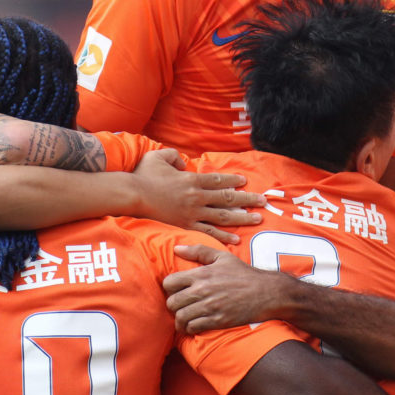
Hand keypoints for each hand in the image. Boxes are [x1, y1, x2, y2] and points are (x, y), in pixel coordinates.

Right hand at [132, 149, 261, 243]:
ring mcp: (192, 213)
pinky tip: (236, 239)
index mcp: (191, 179)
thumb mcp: (158, 156)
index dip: (233, 180)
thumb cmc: (143, 175)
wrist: (132, 195)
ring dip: (242, 217)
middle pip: (227, 198)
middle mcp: (196, 196)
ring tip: (257, 218)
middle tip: (263, 201)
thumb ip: (173, 155)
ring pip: (223, 216)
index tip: (245, 181)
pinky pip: (208, 232)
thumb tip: (183, 162)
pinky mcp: (185, 226)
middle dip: (247, 199)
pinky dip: (223, 236)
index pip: (218, 180)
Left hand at [163, 243, 285, 333]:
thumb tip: (176, 248)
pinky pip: (193, 328)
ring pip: (181, 317)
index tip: (176, 290)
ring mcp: (210, 307)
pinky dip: (190, 328)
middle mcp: (203, 291)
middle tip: (180, 305)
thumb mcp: (222, 257)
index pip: (169, 283)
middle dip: (173, 305)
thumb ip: (198, 251)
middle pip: (172, 302)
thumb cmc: (243, 273)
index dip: (169, 287)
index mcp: (201, 274)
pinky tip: (194, 324)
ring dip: (180, 319)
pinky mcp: (217, 321)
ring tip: (184, 318)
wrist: (266, 292)